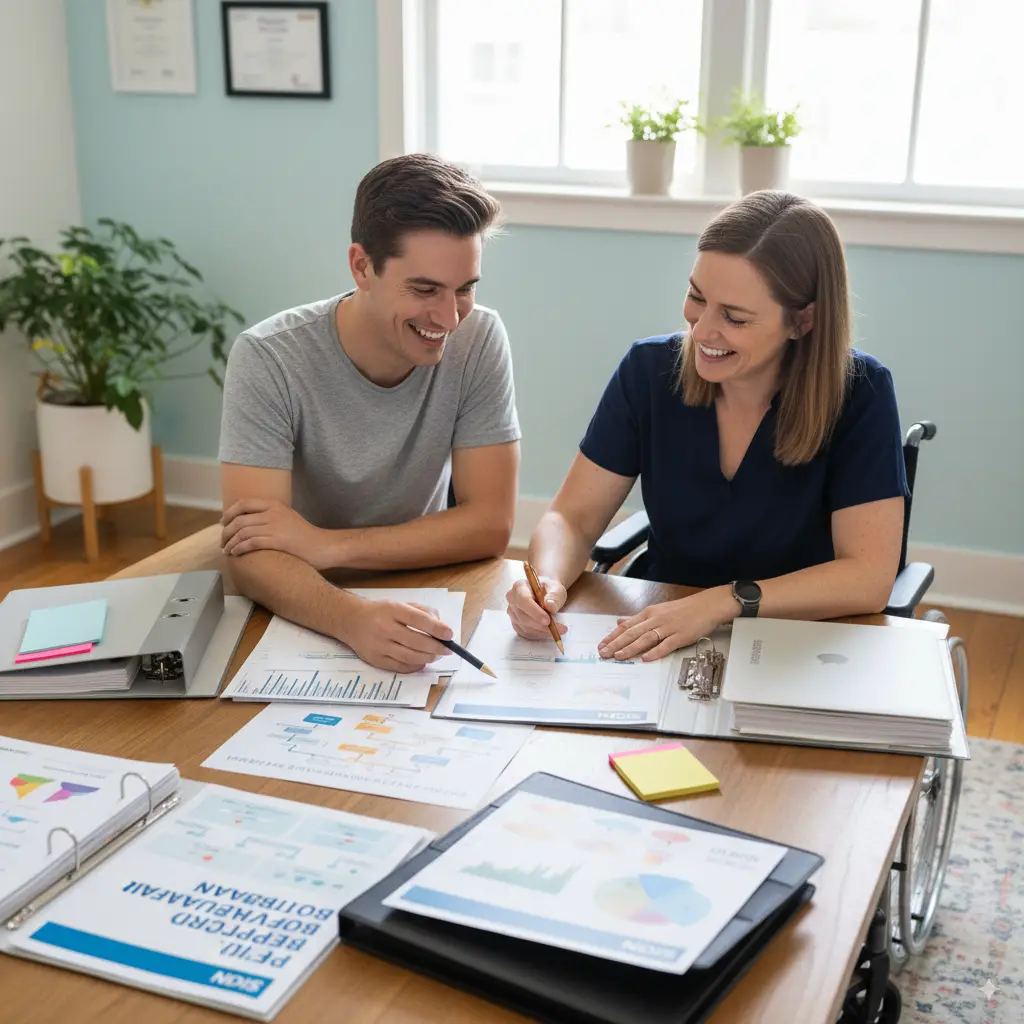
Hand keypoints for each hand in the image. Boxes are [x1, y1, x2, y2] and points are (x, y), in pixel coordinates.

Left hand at [221, 498, 334, 569]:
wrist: (323, 546)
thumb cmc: (306, 536)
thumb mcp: (288, 517)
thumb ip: (271, 516)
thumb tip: (250, 521)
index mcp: (275, 504)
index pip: (243, 503)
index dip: (229, 513)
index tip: (223, 523)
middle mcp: (273, 513)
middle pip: (239, 519)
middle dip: (226, 531)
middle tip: (222, 541)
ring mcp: (275, 526)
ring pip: (242, 532)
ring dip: (230, 542)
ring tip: (227, 550)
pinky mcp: (277, 541)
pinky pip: (250, 543)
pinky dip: (239, 548)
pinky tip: (236, 554)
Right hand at [341, 600, 452, 673]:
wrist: (351, 620)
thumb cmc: (380, 612)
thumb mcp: (400, 604)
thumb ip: (421, 611)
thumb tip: (440, 626)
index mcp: (392, 610)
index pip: (418, 620)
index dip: (437, 628)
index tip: (450, 635)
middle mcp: (384, 627)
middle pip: (416, 641)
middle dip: (436, 647)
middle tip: (447, 649)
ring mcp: (379, 645)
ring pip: (409, 656)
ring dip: (427, 658)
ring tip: (436, 655)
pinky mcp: (375, 659)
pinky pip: (400, 667)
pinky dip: (415, 666)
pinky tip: (421, 662)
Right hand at [505, 576, 568, 640]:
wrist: (544, 593)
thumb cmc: (549, 589)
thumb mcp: (556, 588)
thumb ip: (554, 596)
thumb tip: (550, 606)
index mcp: (519, 587)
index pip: (523, 600)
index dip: (535, 612)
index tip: (548, 620)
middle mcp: (512, 600)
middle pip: (523, 617)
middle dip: (541, 625)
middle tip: (560, 628)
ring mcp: (512, 613)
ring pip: (525, 627)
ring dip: (542, 631)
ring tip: (558, 629)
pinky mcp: (515, 623)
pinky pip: (525, 633)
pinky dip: (539, 634)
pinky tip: (548, 631)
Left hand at [598, 588, 734, 661]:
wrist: (707, 606)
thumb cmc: (683, 609)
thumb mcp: (658, 610)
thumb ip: (638, 619)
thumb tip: (620, 622)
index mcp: (649, 613)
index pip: (627, 626)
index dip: (613, 636)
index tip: (601, 644)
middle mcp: (656, 620)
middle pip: (632, 633)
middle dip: (616, 644)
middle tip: (604, 653)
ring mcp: (668, 628)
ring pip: (645, 639)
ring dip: (631, 648)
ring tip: (619, 656)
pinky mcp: (681, 636)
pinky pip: (665, 645)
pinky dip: (655, 652)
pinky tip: (646, 658)